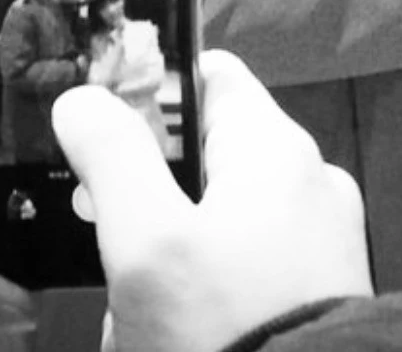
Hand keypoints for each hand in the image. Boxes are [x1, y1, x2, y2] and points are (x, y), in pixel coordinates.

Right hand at [53, 50, 371, 351]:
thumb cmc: (223, 325)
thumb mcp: (148, 241)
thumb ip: (114, 158)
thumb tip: (83, 96)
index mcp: (275, 147)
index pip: (210, 76)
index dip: (150, 88)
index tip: (98, 124)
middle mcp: (308, 179)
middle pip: (207, 156)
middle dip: (146, 200)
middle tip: (104, 239)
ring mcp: (319, 238)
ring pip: (218, 223)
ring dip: (167, 260)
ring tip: (136, 318)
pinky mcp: (317, 290)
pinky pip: (245, 270)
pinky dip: (204, 293)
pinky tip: (169, 335)